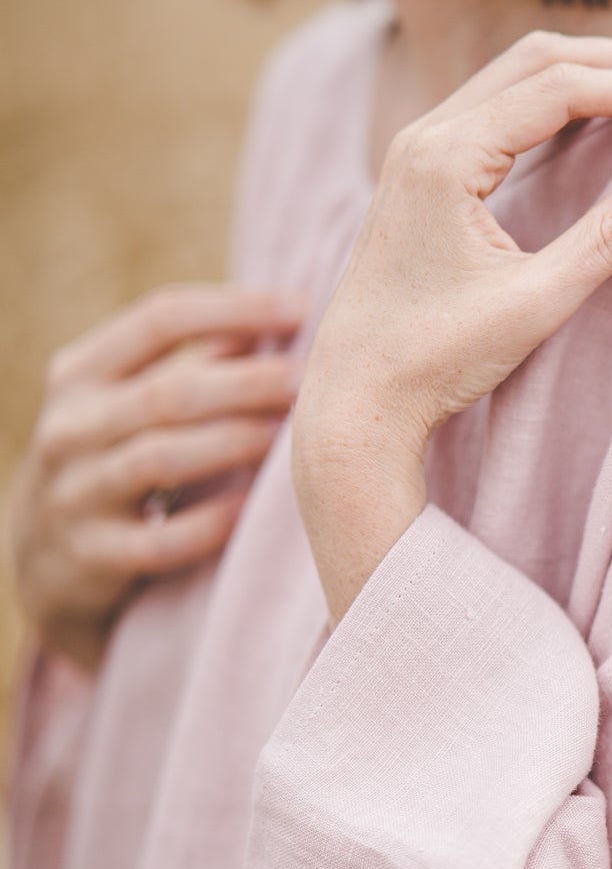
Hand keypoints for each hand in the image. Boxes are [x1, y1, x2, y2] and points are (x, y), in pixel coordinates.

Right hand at [9, 285, 308, 672]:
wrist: (46, 560)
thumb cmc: (112, 459)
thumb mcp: (126, 403)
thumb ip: (193, 364)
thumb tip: (285, 316)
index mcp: (79, 374)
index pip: (159, 320)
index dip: (234, 310)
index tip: (301, 309)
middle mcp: (69, 429)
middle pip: (168, 394)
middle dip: (248, 383)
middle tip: (309, 381)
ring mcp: (74, 495)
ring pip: (160, 459)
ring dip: (235, 442)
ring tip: (294, 435)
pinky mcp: (92, 558)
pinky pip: (160, 540)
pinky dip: (211, 521)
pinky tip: (254, 504)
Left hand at [291, 29, 611, 625]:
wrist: (356, 398)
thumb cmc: (437, 358)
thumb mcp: (536, 302)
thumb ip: (610, 239)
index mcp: (445, 156)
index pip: (561, 90)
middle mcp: (424, 135)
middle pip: (539, 61)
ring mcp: (417, 150)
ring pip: (516, 75)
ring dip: (592, 73)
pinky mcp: (420, 172)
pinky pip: (497, 105)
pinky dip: (557, 98)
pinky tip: (600, 115)